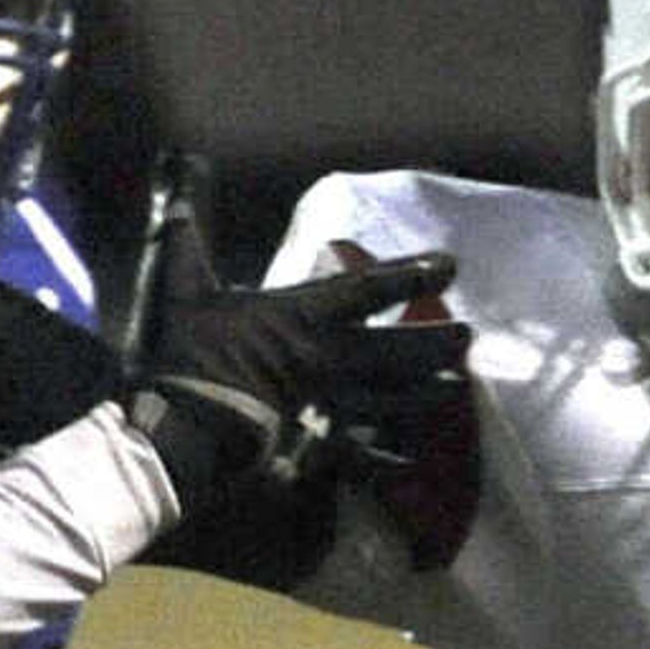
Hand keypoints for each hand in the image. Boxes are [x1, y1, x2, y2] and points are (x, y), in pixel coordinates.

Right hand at [115, 151, 463, 510]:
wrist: (180, 428)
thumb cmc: (186, 355)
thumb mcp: (183, 286)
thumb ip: (188, 234)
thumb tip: (179, 181)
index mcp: (300, 315)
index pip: (368, 289)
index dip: (411, 275)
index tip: (449, 265)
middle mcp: (325, 359)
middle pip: (394, 349)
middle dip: (433, 342)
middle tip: (470, 337)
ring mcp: (325, 405)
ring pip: (387, 398)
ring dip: (424, 393)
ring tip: (458, 388)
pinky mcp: (312, 447)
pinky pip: (356, 457)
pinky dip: (382, 464)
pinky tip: (408, 467)